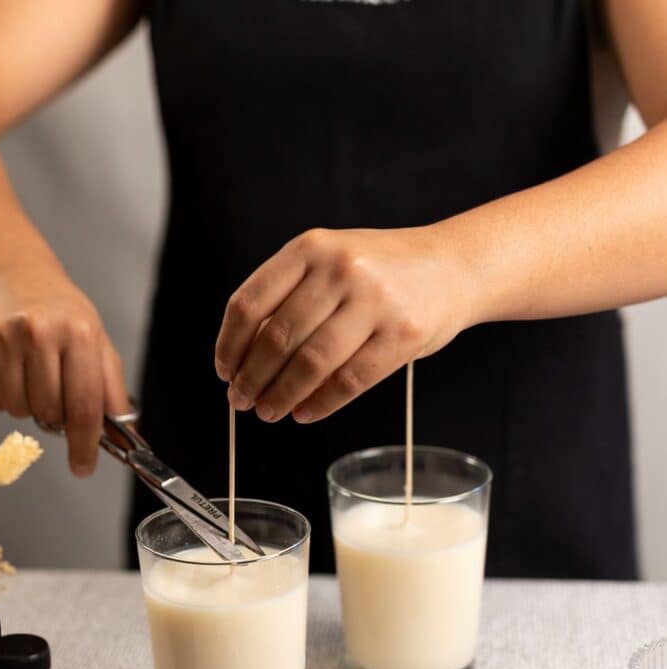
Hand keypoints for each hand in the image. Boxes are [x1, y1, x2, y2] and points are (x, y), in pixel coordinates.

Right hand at [0, 261, 128, 476]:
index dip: (85, 445)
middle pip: (49, 413)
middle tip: (58, 392)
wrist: (15, 275)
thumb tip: (125, 440)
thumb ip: (112, 392)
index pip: (84, 406)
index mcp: (79, 333)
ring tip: (35, 378)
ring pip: (18, 411)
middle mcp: (39, 333)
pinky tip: (12, 372)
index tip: (84, 467)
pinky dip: (4, 398)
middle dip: (57, 416)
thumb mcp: (99, 344)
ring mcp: (3, 338)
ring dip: (29, 407)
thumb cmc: (64, 314)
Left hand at [214, 226, 474, 422]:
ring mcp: (374, 301)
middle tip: (240, 400)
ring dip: (280, 396)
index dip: (229, 345)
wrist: (454, 266)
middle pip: (276, 338)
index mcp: (311, 247)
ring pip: (310, 364)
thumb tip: (243, 358)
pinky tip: (304, 412)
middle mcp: (341, 268)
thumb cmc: (382, 271)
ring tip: (268, 411)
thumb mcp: (330, 262)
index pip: (250, 303)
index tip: (224, 370)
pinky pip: (349, 382)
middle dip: (251, 379)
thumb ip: (290, 296)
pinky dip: (319, 404)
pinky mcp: (402, 335)